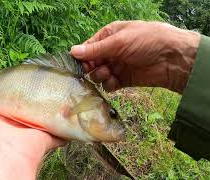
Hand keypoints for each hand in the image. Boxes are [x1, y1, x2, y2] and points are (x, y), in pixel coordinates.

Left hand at [0, 64, 62, 179]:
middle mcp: (11, 123)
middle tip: (51, 80)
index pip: (6, 98)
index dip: (15, 88)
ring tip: (67, 91)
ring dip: (54, 107)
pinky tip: (74, 112)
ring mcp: (27, 131)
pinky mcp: (42, 140)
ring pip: (44, 117)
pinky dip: (66, 125)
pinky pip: (58, 132)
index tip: (26, 74)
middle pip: (27, 107)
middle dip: (38, 97)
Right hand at [70, 21, 200, 92]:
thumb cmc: (147, 41)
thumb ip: (96, 49)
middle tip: (97, 68)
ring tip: (109, 73)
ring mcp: (116, 66)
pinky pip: (108, 85)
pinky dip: (109, 84)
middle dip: (91, 67)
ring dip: (100, 76)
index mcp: (109, 36)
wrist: (173, 59)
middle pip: (91, 63)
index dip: (83, 56)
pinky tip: (115, 82)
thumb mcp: (120, 41)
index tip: (83, 64)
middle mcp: (111, 51)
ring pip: (97, 75)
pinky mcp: (123, 80)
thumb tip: (72, 51)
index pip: (88, 48)